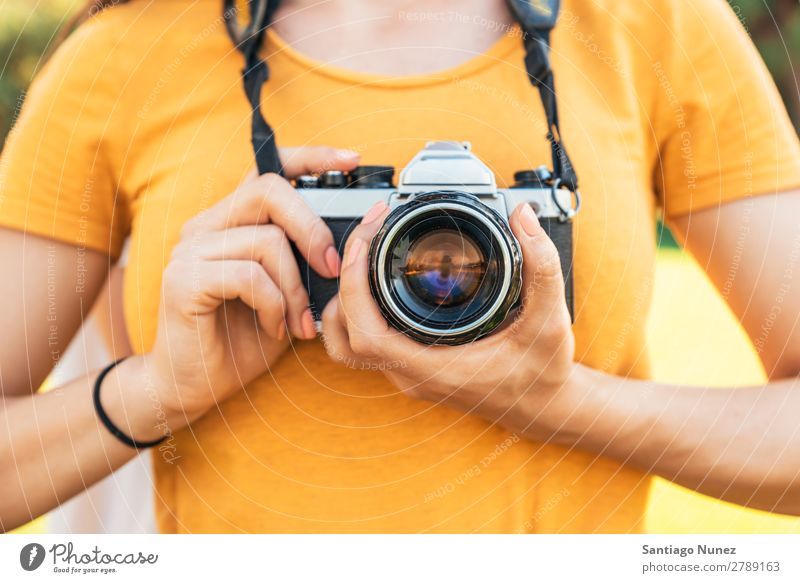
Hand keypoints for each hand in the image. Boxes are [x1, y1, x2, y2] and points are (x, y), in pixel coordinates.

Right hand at [147, 146, 359, 417]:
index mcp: (232, 221)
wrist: (195, 385)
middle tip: (332, 269)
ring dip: (296, 287)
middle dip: (313, 229)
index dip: (311, 158)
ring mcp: (190, 250)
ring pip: (266, 240)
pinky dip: (273, 303)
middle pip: (269, 190)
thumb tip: (351, 244)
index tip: (351, 159)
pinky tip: (274, 326)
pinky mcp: (182, 280)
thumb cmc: (243, 339)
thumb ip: (306, 264)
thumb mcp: (287, 294)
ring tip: (298, 320)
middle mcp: (207, 226)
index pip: (268, 170)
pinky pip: (248, 275)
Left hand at [321, 201, 575, 429]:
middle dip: (345, 280)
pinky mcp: (411, 367)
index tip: (364, 244)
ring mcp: (408, 373)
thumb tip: (522, 218)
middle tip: (368, 237)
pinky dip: (359, 311)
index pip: (366, 335)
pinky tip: (376, 283)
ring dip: (345, 300)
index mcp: (433, 369)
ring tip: (363, 257)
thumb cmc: (543, 374)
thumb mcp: (550, 321)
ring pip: (347, 343)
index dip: (353, 287)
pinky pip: (366, 342)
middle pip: (345, 334)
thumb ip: (541, 268)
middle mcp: (412, 374)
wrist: (544, 409)